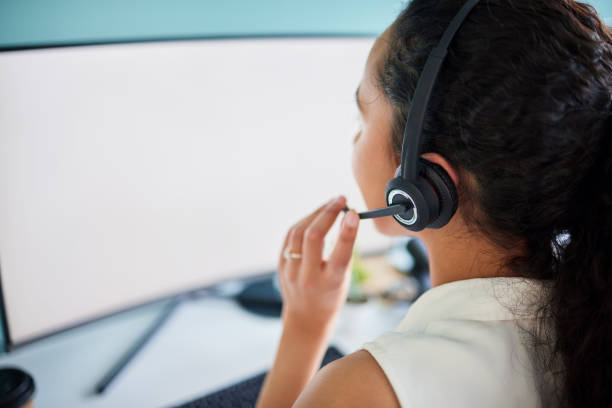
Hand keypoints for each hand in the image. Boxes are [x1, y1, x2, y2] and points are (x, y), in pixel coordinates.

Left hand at [277, 195, 359, 334]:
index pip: (340, 255)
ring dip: (315, 213)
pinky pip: (290, 235)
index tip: (354, 212)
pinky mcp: (280, 265)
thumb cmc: (332, 294)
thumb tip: (347, 216)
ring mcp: (291, 271)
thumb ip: (344, 250)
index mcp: (330, 283)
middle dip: (328, 213)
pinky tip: (315, 216)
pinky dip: (304, 222)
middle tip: (341, 199)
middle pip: (313, 237)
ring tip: (330, 204)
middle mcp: (308, 277)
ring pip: (298, 232)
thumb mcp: (344, 277)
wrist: (306, 318)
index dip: (348, 232)